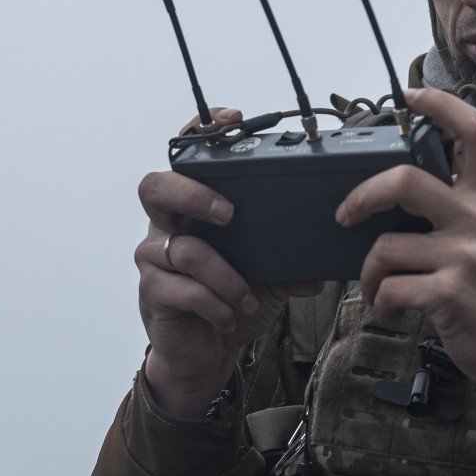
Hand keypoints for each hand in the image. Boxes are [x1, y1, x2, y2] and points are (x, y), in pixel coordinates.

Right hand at [136, 108, 319, 418]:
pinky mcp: (152, 293)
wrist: (206, 355)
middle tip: (229, 213)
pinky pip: (182, 289)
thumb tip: (323, 265)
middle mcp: (167, 226)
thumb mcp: (269, 278)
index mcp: (193, 209)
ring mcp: (155, 259)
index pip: (184, 157)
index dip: (200, 133)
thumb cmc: (231, 302)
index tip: (232, 120)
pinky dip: (215, 304)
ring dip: (226, 277)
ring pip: (183, 249)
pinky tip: (230, 316)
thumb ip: (290, 263)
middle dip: (193, 193)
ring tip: (247, 298)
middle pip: (155, 187)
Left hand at [337, 87, 475, 405]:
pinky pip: (391, 288)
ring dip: (369, 272)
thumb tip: (413, 198)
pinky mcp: (450, 293)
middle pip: (405, 180)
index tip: (410, 98)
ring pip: (386, 245)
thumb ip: (467, 211)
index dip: (441, 105)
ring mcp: (465, 256)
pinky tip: (392, 307)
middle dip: (362, 196)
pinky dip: (382, 300)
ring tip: (376, 287)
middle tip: (345, 213)